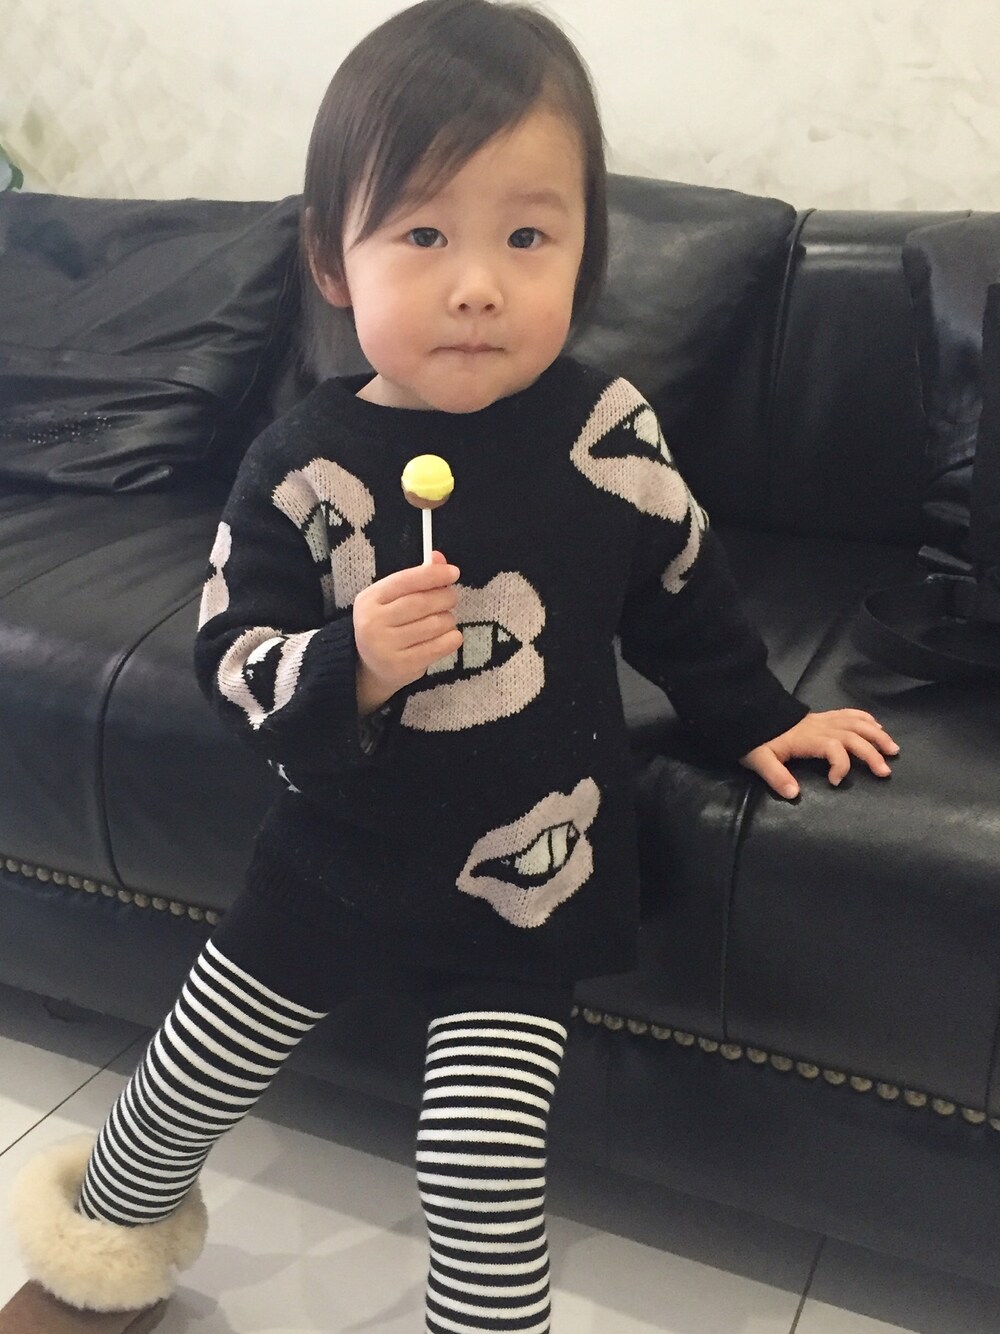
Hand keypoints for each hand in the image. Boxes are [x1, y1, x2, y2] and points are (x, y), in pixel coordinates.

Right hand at [354, 551, 462, 714]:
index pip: (404, 581)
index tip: (454, 572)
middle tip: (452, 598)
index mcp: (369, 599)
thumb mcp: (393, 598)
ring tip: (446, 619)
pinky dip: (452, 639)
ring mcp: (385, 647)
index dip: (432, 575)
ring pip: (433, 625)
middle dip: (444, 597)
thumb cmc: (387, 624)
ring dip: (448, 619)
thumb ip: (416, 577)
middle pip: (421, 603)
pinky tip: (451, 635)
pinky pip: (438, 647)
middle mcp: (373, 623)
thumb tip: (439, 558)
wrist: (370, 666)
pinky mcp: (401, 666)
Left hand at [740, 709, 899, 799]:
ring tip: (893, 749)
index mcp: (807, 738)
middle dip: (871, 753)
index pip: (834, 747)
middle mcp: (821, 726)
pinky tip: (877, 726)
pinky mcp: (823, 716)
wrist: (751, 713)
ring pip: (856, 723)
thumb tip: (793, 794)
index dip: (841, 765)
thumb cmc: (755, 739)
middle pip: (853, 735)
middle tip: (885, 771)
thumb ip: (775, 776)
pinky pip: (848, 713)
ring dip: (877, 735)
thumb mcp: (758, 759)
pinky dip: (865, 718)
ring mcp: (823, 719)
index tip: (835, 782)